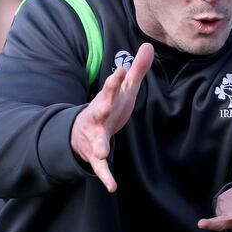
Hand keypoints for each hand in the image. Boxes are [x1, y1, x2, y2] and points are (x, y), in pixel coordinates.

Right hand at [70, 43, 153, 192]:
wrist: (82, 132)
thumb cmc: (110, 107)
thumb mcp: (124, 90)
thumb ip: (137, 70)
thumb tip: (149, 45)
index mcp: (106, 99)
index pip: (112, 87)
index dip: (117, 79)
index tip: (123, 69)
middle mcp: (97, 116)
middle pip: (100, 108)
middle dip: (102, 104)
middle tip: (105, 103)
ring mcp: (94, 135)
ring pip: (96, 140)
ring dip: (99, 145)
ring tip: (101, 152)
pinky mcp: (94, 154)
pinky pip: (99, 167)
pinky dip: (105, 176)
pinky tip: (112, 186)